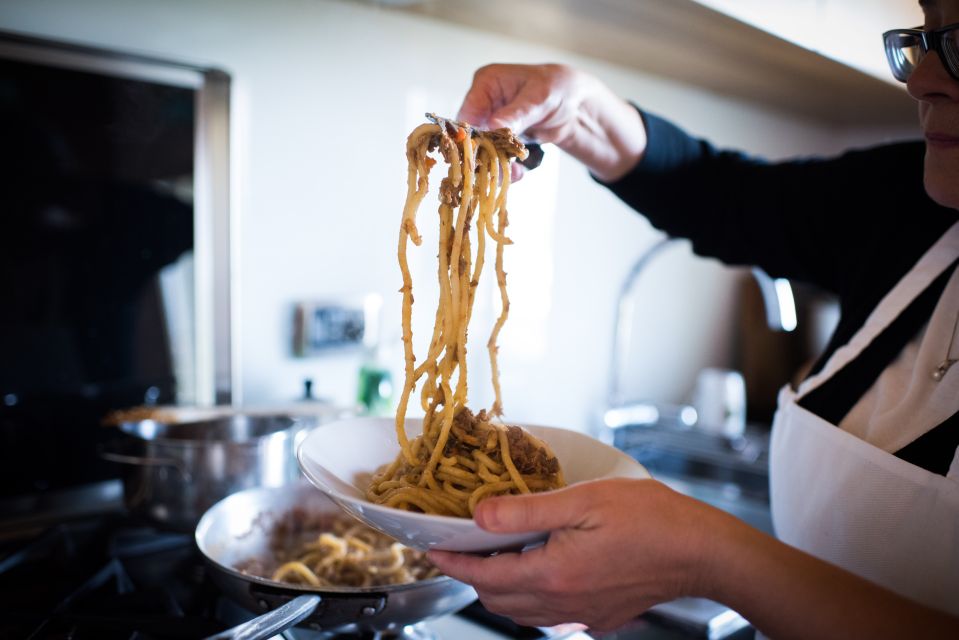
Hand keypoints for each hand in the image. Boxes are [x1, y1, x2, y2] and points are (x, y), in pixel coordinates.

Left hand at [428, 478, 730, 631]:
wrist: (702, 551)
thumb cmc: (651, 519)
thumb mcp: (583, 501)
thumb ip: (526, 512)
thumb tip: (479, 516)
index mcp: (552, 575)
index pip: (484, 576)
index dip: (454, 563)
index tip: (434, 551)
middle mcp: (563, 603)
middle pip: (498, 599)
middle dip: (473, 577)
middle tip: (462, 549)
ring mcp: (583, 615)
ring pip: (523, 612)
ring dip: (500, 588)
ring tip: (495, 557)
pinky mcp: (601, 616)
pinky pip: (551, 615)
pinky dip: (531, 597)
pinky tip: (540, 570)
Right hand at [457, 64, 646, 181]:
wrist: (576, 104)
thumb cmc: (558, 88)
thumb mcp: (539, 98)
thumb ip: (516, 114)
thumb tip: (494, 127)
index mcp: (486, 83)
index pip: (467, 114)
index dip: (472, 137)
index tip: (483, 156)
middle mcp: (484, 102)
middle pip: (473, 135)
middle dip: (486, 156)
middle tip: (501, 172)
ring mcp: (491, 122)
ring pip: (483, 149)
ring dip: (496, 165)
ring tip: (514, 175)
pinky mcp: (501, 138)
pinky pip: (496, 156)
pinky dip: (505, 167)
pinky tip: (516, 174)